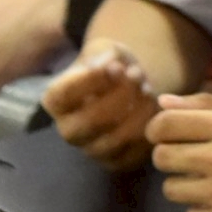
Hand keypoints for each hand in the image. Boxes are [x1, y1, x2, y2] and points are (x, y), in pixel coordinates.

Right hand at [44, 40, 160, 171]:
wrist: (130, 85)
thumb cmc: (112, 66)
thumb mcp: (106, 50)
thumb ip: (106, 56)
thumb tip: (111, 67)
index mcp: (55, 100)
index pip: (64, 95)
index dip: (92, 80)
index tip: (117, 65)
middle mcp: (68, 129)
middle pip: (89, 122)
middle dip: (120, 97)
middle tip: (138, 77)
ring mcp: (90, 149)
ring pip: (112, 142)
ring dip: (137, 113)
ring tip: (149, 90)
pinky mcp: (115, 161)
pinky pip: (132, 155)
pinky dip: (148, 131)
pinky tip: (155, 109)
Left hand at [148, 93, 211, 211]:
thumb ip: (208, 106)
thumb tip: (163, 103)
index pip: (165, 125)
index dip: (158, 130)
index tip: (168, 136)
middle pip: (161, 157)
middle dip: (171, 158)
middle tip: (193, 160)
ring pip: (172, 189)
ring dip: (187, 186)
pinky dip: (204, 211)